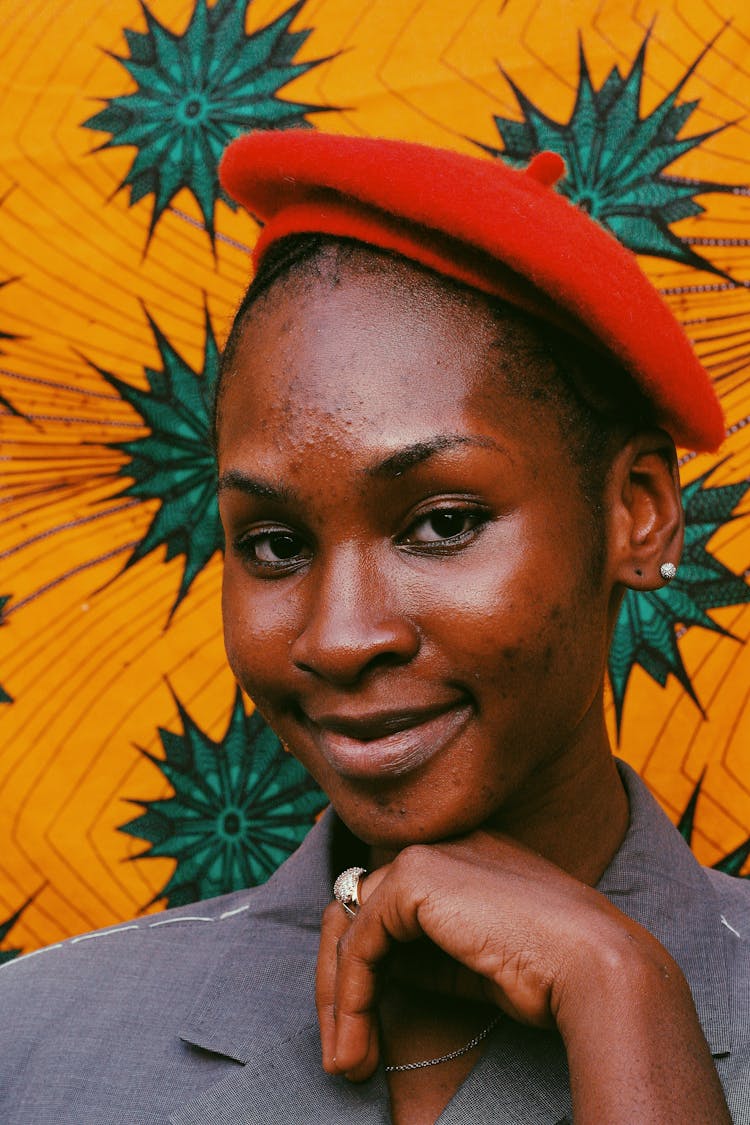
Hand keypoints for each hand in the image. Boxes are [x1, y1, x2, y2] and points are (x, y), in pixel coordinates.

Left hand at [316, 832, 731, 1123]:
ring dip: (339, 1000)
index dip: (365, 964)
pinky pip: (358, 944)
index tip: (361, 1028)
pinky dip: (350, 998)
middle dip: (340, 984)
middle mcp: (440, 843)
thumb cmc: (552, 973)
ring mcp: (425, 854)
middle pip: (357, 909)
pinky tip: (357, 1044)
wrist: (597, 967)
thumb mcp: (475, 959)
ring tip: (346, 1063)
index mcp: (463, 853)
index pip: (388, 900)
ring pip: (348, 926)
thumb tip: (376, 971)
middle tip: (343, 1052)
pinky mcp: (414, 878)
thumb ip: (427, 950)